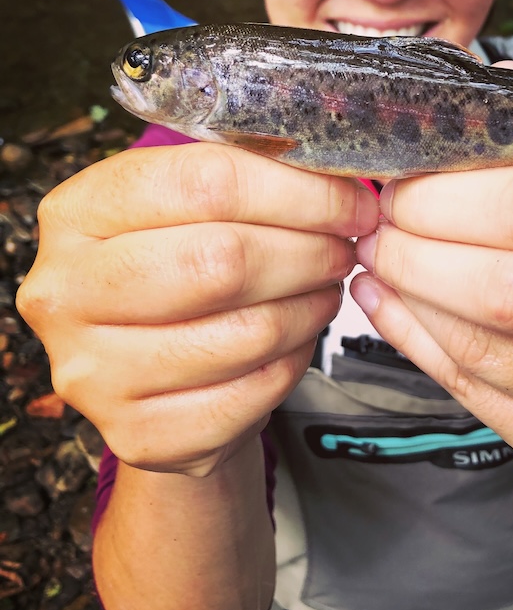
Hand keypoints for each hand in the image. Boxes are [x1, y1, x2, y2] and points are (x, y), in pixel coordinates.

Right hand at [17, 143, 377, 476]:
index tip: (350, 200)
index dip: (297, 190)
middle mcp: (66, 292)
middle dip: (309, 250)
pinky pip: (251, 395)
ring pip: (247, 333)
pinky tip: (299, 335)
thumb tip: (336, 175)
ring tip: (325, 286)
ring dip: (311, 306)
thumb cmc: (174, 266)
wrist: (145, 369)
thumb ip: (243, 178)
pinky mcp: (138, 435)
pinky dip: (295, 361)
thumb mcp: (184, 205)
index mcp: (78, 211)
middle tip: (345, 245)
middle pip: (223, 260)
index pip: (204, 182)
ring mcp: (94, 373)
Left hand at [352, 165, 512, 481]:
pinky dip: (416, 346)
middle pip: (509, 288)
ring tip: (376, 263)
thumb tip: (462, 98)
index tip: (401, 186)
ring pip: (484, 349)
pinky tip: (388, 308)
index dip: (449, 196)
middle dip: (417, 252)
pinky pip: (476, 396)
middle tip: (378, 228)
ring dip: (408, 299)